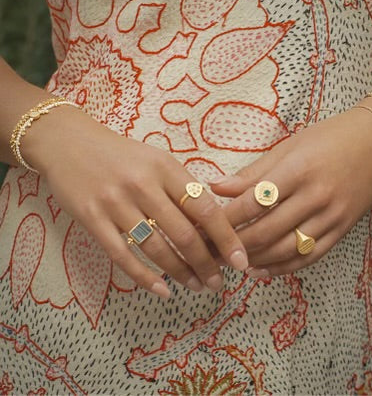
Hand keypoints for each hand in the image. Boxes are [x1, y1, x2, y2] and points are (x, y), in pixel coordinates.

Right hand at [23, 107, 247, 296]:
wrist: (70, 142)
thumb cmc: (121, 153)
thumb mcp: (157, 159)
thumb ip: (182, 186)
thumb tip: (211, 221)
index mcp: (165, 168)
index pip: (205, 208)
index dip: (226, 238)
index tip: (241, 260)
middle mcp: (143, 185)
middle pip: (184, 234)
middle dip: (206, 264)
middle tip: (219, 282)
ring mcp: (116, 203)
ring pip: (156, 248)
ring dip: (181, 273)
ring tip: (197, 286)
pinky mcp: (92, 218)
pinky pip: (122, 256)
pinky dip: (145, 277)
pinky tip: (163, 290)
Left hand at [209, 106, 371, 276]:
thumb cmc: (326, 139)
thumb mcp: (287, 147)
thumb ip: (252, 173)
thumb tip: (215, 187)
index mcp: (297, 170)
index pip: (252, 203)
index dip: (224, 219)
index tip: (203, 227)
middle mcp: (315, 196)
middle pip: (266, 230)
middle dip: (233, 245)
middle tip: (209, 251)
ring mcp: (332, 216)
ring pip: (285, 249)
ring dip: (254, 260)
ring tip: (230, 262)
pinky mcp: (342, 230)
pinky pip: (309, 256)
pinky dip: (282, 267)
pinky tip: (260, 271)